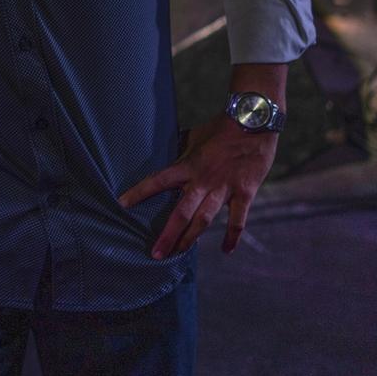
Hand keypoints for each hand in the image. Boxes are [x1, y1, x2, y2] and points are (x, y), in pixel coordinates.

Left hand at [118, 116, 277, 258]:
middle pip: (181, 212)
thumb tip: (164, 152)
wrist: (254, 121)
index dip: (140, 193)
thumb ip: (180, 149)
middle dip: (168, 235)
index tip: (122, 204)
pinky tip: (226, 250)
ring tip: (178, 253)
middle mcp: (203, 180)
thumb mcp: (194, 137)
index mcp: (188, 165)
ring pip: (203, 219)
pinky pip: (237, 220)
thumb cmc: (221, 128)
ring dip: (190, 238)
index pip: (158, 180)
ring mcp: (224, 188)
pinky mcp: (244, 192)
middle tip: (156, 254)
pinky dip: (232, 236)